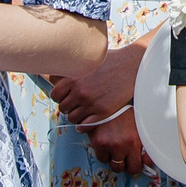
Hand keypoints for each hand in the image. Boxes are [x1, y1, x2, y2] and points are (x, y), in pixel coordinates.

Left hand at [51, 45, 148, 174]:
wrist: (130, 67)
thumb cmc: (110, 61)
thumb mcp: (87, 61)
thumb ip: (72, 69)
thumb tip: (55, 75)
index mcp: (73, 78)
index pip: (55, 95)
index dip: (60, 96)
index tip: (65, 96)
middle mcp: (80, 92)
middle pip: (63, 108)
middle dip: (69, 106)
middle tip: (76, 104)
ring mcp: (91, 103)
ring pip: (73, 118)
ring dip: (76, 116)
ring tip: (82, 111)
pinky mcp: (102, 112)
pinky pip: (85, 125)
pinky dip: (83, 126)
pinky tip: (85, 122)